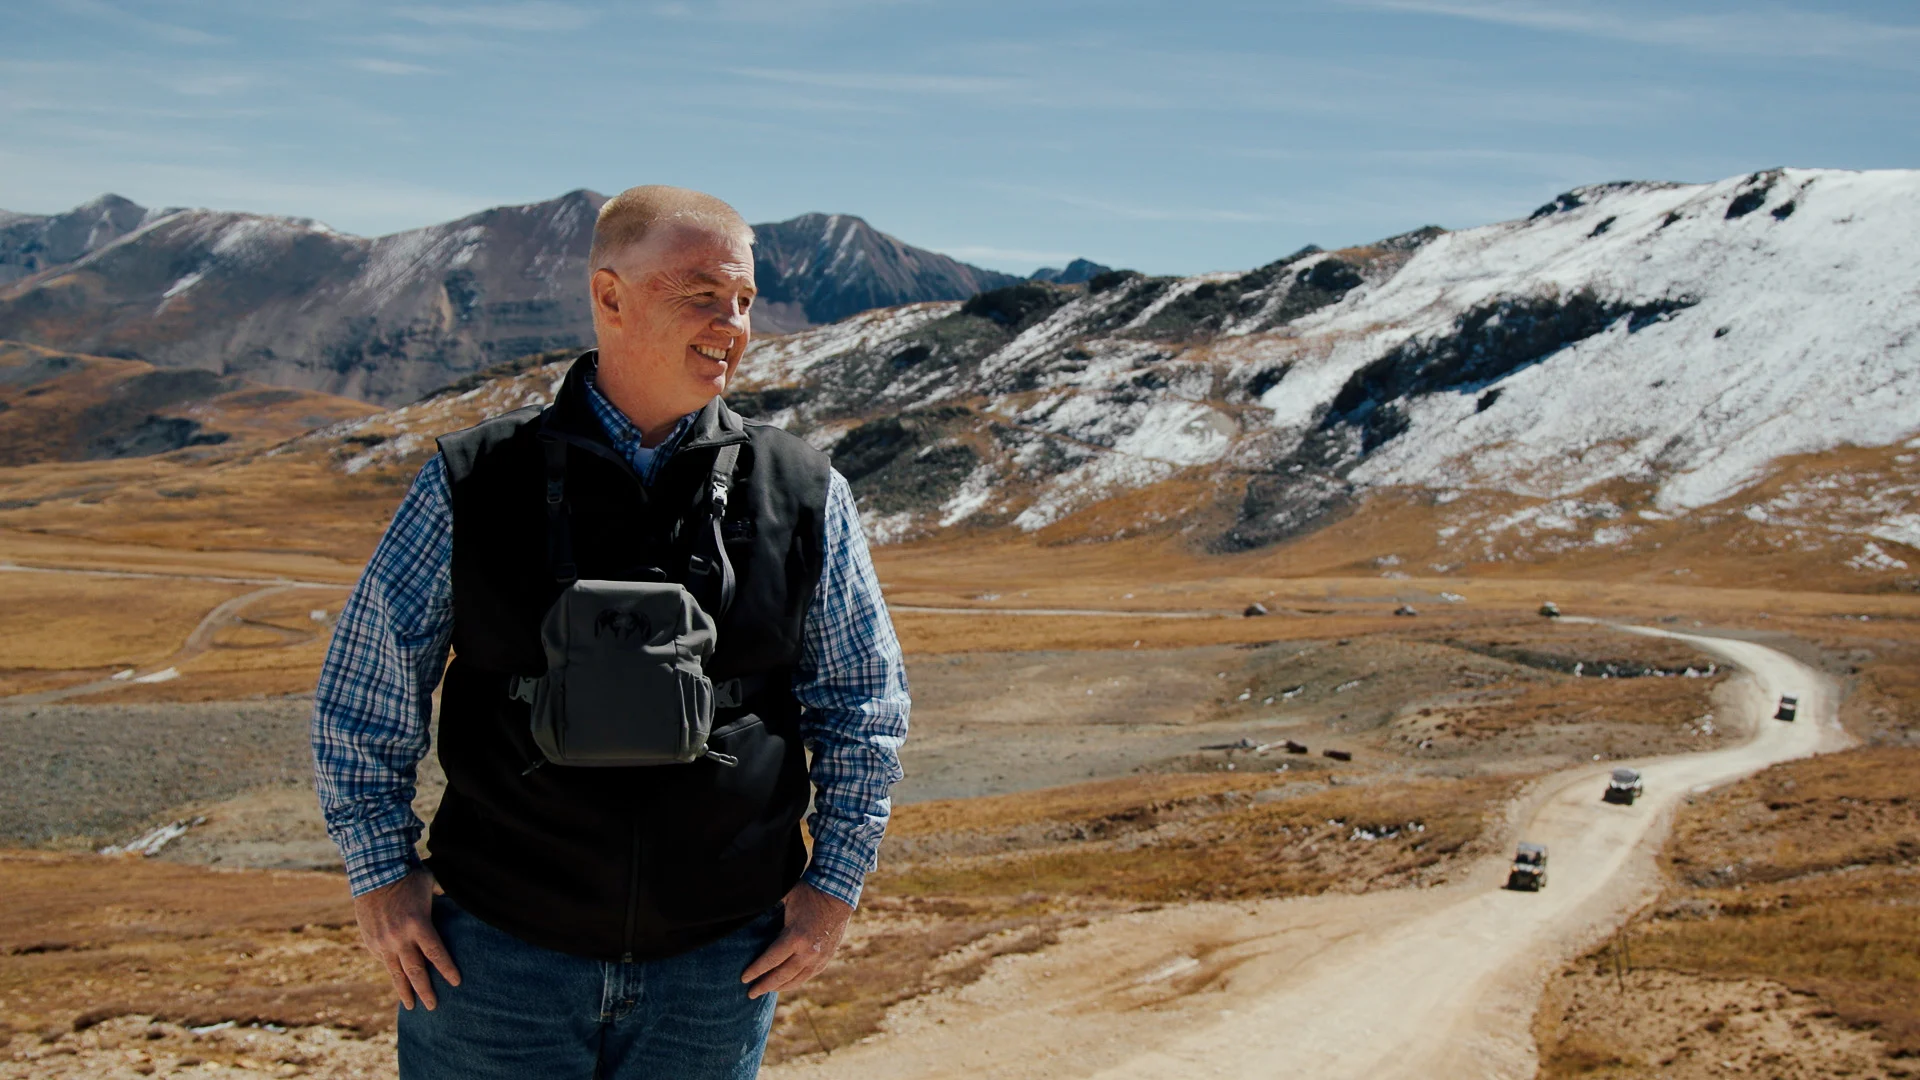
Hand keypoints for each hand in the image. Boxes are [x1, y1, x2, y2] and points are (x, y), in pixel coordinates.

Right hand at [352, 869, 461, 1010]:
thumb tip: (461, 905)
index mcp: (418, 924)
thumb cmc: (407, 876)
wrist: (372, 872)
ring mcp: (382, 942)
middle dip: (425, 990)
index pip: (436, 954)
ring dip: (404, 991)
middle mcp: (399, 938)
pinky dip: (392, 971)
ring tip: (411, 1007)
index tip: (456, 983)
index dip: (447, 970)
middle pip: (415, 971)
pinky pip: (383, 961)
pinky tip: (398, 981)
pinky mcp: (371, 942)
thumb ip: (444, 899)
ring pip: (395, 973)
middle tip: (434, 1006)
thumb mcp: (430, 885)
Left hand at [741, 881, 852, 999]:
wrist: (838, 894)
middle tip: (750, 993)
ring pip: (796, 980)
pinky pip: (808, 975)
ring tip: (766, 990)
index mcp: (795, 938)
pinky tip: (786, 983)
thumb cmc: (808, 893)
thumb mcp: (785, 898)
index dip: (756, 971)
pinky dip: (795, 982)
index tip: (743, 978)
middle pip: (782, 976)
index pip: (770, 960)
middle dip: (764, 986)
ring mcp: (819, 957)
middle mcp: (808, 952)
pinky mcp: (826, 958)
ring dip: (779, 987)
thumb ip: (767, 909)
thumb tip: (745, 913)